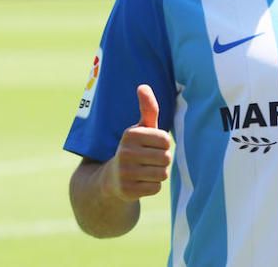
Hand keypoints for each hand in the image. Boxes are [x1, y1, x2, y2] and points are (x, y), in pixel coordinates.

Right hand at [103, 85, 171, 201]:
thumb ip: (148, 109)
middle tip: (148, 160)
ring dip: (158, 173)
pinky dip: (152, 186)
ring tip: (145, 170)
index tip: (150, 145)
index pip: (165, 139)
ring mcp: (125, 173)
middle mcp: (125, 152)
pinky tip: (140, 182)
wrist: (111, 179)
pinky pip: (155, 188)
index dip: (163, 144)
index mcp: (130, 134)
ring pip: (162, 173)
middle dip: (161, 159)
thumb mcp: (140, 128)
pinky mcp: (127, 191)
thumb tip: (143, 86)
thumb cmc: (134, 149)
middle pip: (166, 157)